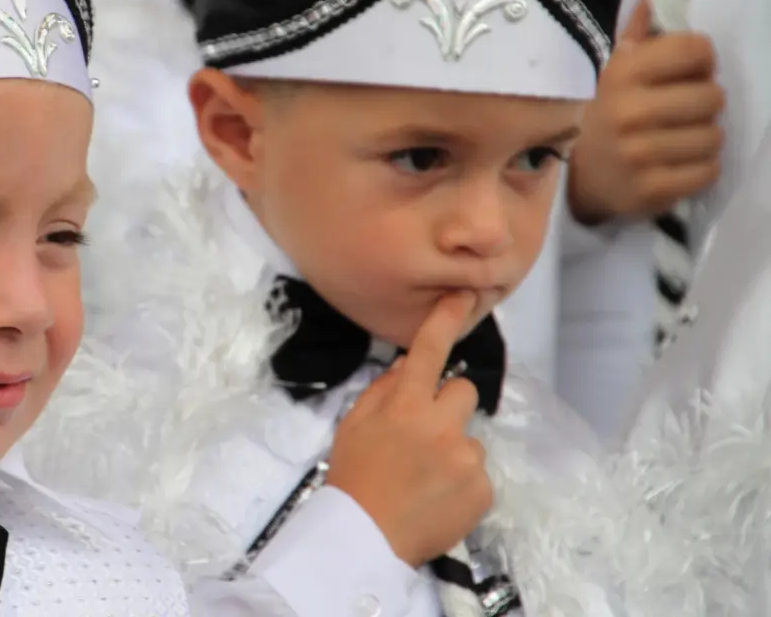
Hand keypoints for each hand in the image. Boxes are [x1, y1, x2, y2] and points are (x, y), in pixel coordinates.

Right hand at [327, 293, 490, 568]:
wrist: (365, 539)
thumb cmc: (353, 478)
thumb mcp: (353, 426)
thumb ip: (382, 390)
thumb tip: (410, 364)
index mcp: (404, 405)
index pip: (429, 351)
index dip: (445, 320)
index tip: (462, 297)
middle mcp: (440, 425)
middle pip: (464, 391)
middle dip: (447, 406)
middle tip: (423, 435)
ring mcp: (465, 457)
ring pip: (470, 437)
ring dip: (453, 450)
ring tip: (425, 478)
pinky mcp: (482, 488)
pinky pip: (477, 473)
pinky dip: (461, 483)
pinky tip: (437, 498)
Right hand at [568, 0, 723, 225]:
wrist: (567, 180)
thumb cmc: (596, 113)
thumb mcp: (607, 66)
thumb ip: (637, 25)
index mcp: (620, 72)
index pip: (698, 50)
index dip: (697, 61)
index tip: (680, 73)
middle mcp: (629, 112)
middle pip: (713, 96)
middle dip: (701, 103)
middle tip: (678, 111)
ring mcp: (639, 155)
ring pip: (714, 137)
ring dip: (702, 138)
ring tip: (675, 139)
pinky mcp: (649, 191)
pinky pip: (708, 172)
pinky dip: (698, 170)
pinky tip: (673, 165)